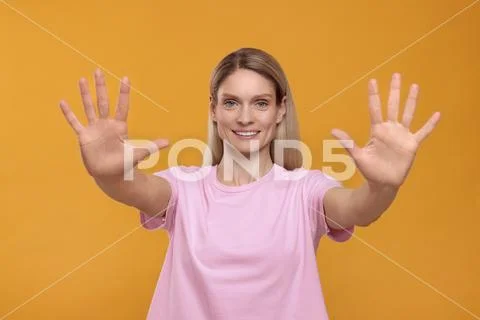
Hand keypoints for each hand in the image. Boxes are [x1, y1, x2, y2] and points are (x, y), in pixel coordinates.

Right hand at [59, 69, 168, 177]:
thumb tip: (168, 142)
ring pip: (89, 107)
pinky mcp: (84, 136)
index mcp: (120, 127)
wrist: (110, 176)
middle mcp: (106, 124)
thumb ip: (151, 147)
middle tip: (98, 70)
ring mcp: (94, 129)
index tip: (125, 79)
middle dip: (100, 86)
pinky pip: (75, 122)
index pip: (122, 106)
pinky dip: (68, 113)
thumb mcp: (139, 154)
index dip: (123, 93)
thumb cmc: (125, 165)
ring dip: (85, 94)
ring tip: (82, 79)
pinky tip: (62, 102)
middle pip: (103, 101)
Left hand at [331, 73, 440, 188]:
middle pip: (392, 106)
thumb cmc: (369, 170)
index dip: (374, 95)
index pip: (375, 109)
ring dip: (411, 101)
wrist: (383, 183)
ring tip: (415, 86)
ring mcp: (402, 136)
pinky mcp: (412, 144)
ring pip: (408, 113)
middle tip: (396, 75)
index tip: (372, 81)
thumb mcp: (357, 155)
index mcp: (377, 130)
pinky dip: (430, 124)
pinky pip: (423, 132)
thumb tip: (333, 130)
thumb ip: (347, 142)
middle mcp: (390, 129)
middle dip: (394, 90)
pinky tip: (437, 114)